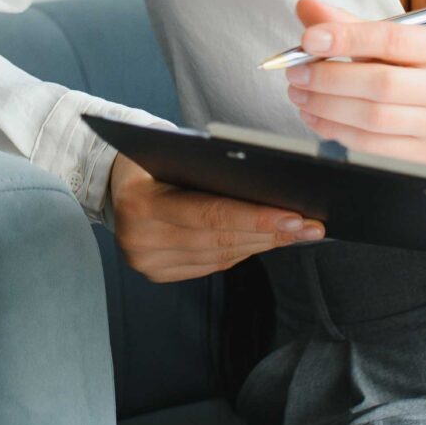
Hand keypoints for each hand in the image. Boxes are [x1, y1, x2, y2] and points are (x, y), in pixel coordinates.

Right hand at [108, 152, 322, 282]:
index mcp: (139, 202)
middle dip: (270, 233)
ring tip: (298, 233)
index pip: (209, 214)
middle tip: (311, 226)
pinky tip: (268, 241)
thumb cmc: (152, 157)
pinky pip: (211, 265)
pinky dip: (242, 252)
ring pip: (220, 256)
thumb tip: (272, 184)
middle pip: (219, 239)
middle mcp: (139, 239)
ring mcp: (146, 262)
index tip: (296, 217)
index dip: (256, 218)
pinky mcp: (157, 273)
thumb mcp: (173, 151)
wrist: (114, 180)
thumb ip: (210, 168)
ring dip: (263, 244)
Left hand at [283, 0, 425, 165]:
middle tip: (296, 72)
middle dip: (329, 78)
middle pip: (382, 83)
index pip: (393, 39)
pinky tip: (315, 116)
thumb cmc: (412, 67)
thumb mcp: (388, 39)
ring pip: (373, 117)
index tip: (308, 40)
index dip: (346, 39)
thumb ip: (348, 23)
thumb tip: (307, 6)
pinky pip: (371, 145)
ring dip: (326, 106)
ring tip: (299, 94)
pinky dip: (335, 130)